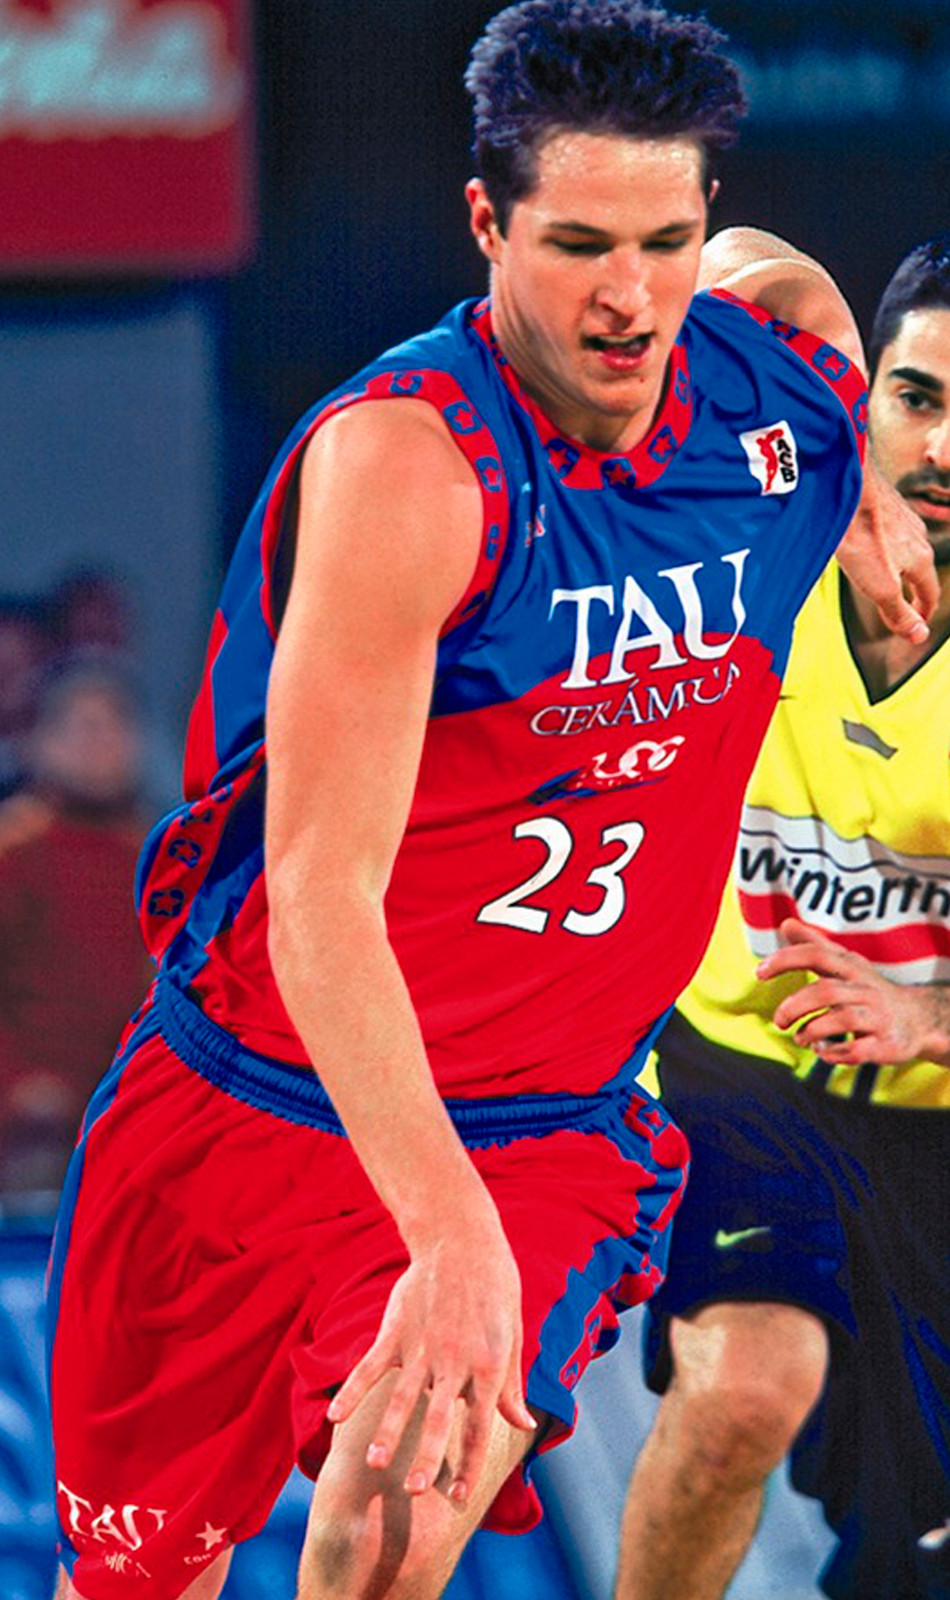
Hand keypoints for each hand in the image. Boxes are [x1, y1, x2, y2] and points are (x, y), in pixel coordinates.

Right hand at [327, 1208, 535, 1502]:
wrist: (462, 1240)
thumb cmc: (495, 1289)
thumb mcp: (512, 1337)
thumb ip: (510, 1386)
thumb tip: (523, 1425)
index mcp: (487, 1366)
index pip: (479, 1426)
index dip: (467, 1463)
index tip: (457, 1498)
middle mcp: (455, 1361)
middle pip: (439, 1417)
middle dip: (426, 1456)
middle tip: (414, 1491)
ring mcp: (422, 1345)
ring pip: (402, 1396)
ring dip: (388, 1430)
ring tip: (375, 1462)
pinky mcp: (396, 1330)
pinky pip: (371, 1366)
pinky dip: (352, 1391)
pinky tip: (336, 1417)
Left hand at [758, 918, 949, 1063]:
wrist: (918, 1019)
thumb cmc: (869, 990)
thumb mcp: (845, 964)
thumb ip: (815, 945)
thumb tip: (786, 924)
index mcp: (851, 968)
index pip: (816, 954)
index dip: (785, 960)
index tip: (759, 972)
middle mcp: (865, 989)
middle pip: (826, 992)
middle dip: (794, 1006)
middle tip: (779, 1020)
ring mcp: (876, 1017)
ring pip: (842, 1020)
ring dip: (812, 1031)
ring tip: (800, 1037)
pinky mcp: (885, 1044)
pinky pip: (857, 1051)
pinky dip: (834, 1053)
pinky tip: (822, 1051)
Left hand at [836, 458, 936, 643]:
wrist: (845, 490)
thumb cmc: (861, 538)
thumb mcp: (880, 587)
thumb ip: (899, 613)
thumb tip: (920, 636)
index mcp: (921, 559)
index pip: (931, 592)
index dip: (924, 613)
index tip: (917, 625)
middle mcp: (918, 536)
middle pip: (920, 570)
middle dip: (913, 591)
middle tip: (904, 607)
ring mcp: (902, 518)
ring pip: (905, 549)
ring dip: (898, 568)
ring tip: (886, 580)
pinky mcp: (884, 505)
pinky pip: (890, 532)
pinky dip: (885, 547)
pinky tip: (869, 547)